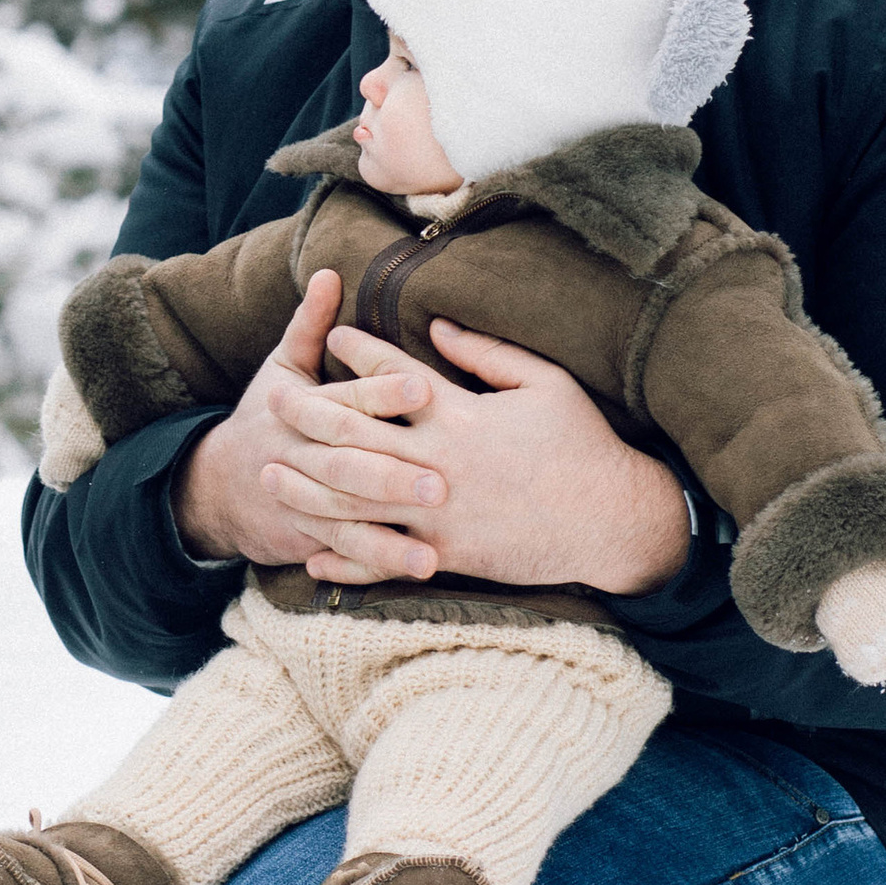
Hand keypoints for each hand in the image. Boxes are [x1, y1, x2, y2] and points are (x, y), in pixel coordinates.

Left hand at [172, 278, 688, 598]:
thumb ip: (488, 352)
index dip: (361, 353)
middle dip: (311, 416)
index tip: (334, 339)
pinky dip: (347, 560)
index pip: (396, 376)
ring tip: (272, 474)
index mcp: (461, 415)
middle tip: (275, 398)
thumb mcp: (544, 384)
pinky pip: (386, 559)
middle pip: (357, 436)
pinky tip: (313, 555)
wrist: (612, 521)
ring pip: (358, 501)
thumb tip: (438, 324)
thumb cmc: (583, 445)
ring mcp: (440, 514)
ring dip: (310, 488)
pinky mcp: (449, 555)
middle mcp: (441, 463)